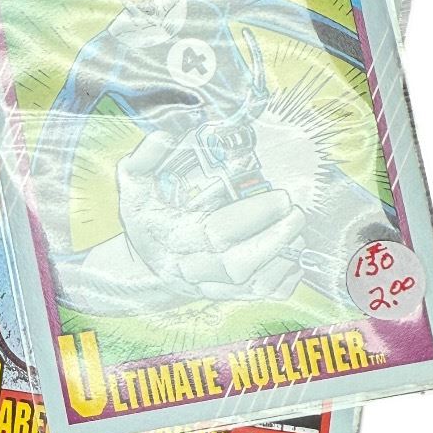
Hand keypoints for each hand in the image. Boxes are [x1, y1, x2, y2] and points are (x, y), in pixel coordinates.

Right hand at [117, 132, 304, 304]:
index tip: (279, 196)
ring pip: (255, 286)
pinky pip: (265, 296)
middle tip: (296, 213)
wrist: (148, 263)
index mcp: (171, 238)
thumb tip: (165, 136)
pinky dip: (286, 278)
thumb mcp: (134, 184)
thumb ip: (144, 159)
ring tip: (297, 231)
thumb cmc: (148, 217)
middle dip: (275, 240)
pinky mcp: (231, 296)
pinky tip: (294, 255)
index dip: (252, 216)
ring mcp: (213, 286)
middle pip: (238, 267)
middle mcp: (191, 268)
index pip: (215, 233)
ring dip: (284, 258)